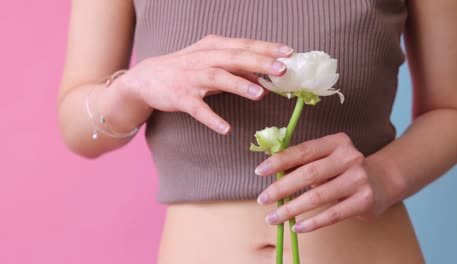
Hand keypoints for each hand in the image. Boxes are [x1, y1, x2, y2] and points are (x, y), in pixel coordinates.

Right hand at [115, 34, 293, 134]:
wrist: (147, 77)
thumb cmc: (186, 68)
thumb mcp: (212, 64)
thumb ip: (238, 71)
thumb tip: (265, 82)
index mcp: (213, 47)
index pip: (244, 45)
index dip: (267, 48)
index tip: (290, 53)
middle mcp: (203, 59)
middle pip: (235, 57)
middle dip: (259, 62)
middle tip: (282, 69)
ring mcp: (191, 78)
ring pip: (218, 78)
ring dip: (240, 85)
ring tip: (260, 94)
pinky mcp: (180, 97)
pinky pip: (198, 109)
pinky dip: (212, 118)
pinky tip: (226, 129)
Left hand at [254, 132, 390, 232]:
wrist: (382, 180)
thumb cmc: (343, 168)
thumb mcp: (327, 158)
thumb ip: (304, 162)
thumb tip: (270, 173)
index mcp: (336, 142)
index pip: (303, 151)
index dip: (279, 161)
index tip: (259, 171)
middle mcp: (349, 157)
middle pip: (308, 174)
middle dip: (281, 188)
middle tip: (262, 199)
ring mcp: (359, 179)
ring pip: (317, 197)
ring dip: (291, 209)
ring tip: (273, 218)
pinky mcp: (364, 201)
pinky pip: (332, 215)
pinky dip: (312, 223)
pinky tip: (296, 227)